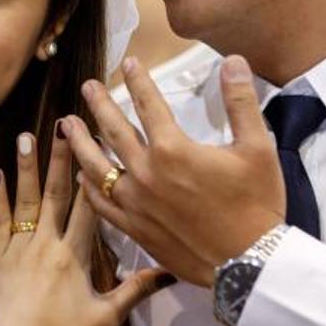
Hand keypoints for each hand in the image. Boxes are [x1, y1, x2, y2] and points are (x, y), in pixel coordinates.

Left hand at [0, 125, 171, 325]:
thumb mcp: (107, 315)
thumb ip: (137, 290)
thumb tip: (172, 273)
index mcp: (77, 253)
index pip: (89, 206)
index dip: (95, 174)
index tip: (100, 145)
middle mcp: (49, 242)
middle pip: (57, 192)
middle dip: (62, 157)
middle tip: (64, 125)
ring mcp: (19, 246)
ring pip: (25, 199)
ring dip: (27, 166)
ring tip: (28, 135)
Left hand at [62, 55, 285, 287]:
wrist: (249, 265)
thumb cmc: (257, 205)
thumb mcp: (257, 148)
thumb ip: (241, 101)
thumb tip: (234, 60)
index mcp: (173, 149)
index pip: (150, 105)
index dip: (138, 81)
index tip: (129, 63)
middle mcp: (146, 172)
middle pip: (114, 131)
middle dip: (99, 105)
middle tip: (86, 87)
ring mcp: (136, 203)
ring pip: (97, 166)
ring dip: (80, 143)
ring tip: (67, 126)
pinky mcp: (135, 228)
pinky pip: (103, 205)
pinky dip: (89, 188)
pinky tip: (81, 176)